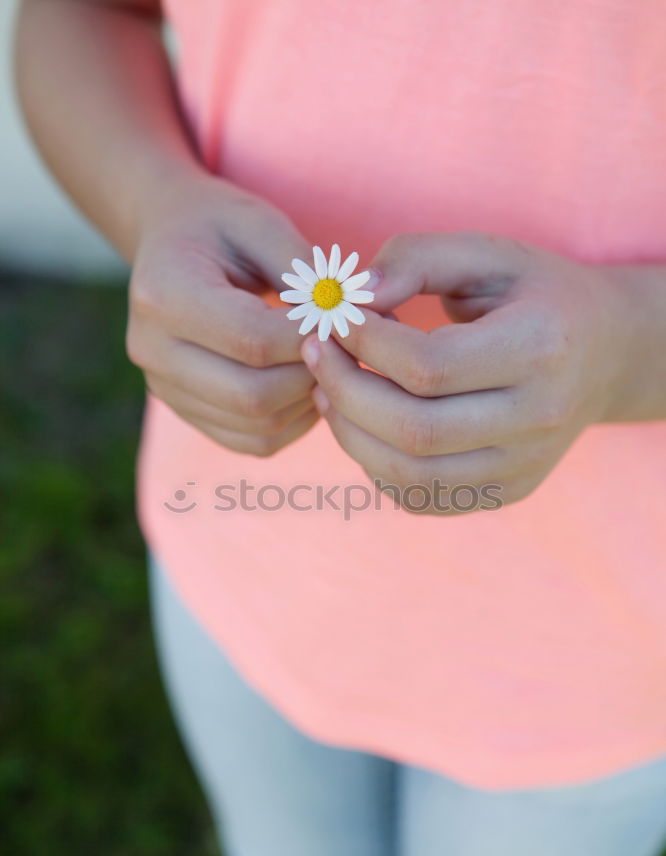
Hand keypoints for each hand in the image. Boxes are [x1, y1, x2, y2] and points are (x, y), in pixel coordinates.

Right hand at [127, 175, 318, 455]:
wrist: (170, 243)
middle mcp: (151, 350)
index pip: (253, 340)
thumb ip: (307, 273)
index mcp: (163, 294)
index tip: (345, 320)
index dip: (311, 338)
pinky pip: (252, 442)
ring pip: (257, 426)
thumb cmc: (221, 227)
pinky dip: (293, 422)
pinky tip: (306, 385)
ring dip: (308, 402)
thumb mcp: (262, 225)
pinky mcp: (185, 412)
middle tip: (345, 348)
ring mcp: (164, 388)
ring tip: (329, 362)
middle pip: (253, 395)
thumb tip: (358, 315)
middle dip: (313, 376)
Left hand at [299, 229, 650, 514]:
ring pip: (411, 474)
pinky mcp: (507, 492)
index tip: (333, 320)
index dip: (363, 345)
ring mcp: (524, 466)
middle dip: (344, 392)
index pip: (428, 366)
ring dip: (351, 434)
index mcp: (541, 348)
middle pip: (414, 430)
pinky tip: (365, 425)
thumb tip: (352, 298)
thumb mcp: (485, 254)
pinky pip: (421, 497)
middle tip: (315, 356)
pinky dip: (376, 466)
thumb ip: (416, 259)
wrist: (602, 354)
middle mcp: (539, 418)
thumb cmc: (532, 295)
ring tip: (328, 392)